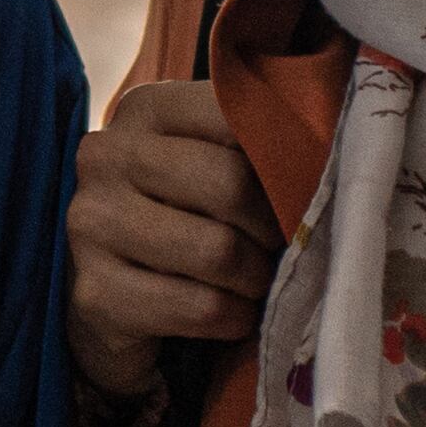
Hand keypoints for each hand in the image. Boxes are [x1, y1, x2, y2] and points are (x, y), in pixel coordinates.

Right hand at [66, 75, 275, 402]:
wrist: (113, 298)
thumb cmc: (182, 218)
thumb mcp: (210, 162)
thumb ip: (256, 141)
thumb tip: (336, 145)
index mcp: (144, 108)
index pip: (238, 117)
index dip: (283, 161)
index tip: (298, 191)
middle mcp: (104, 156)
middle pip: (228, 184)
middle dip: (271, 229)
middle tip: (278, 250)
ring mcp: (89, 225)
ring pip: (216, 251)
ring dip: (255, 279)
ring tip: (254, 283)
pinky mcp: (95, 293)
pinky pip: (200, 308)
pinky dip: (234, 318)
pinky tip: (230, 315)